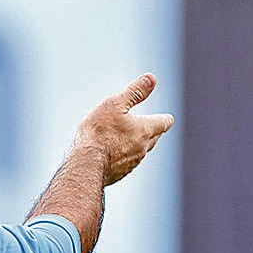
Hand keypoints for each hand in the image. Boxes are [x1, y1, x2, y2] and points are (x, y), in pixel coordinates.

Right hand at [71, 73, 174, 187]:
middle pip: (154, 138)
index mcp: (145, 129)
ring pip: (141, 152)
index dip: (165, 119)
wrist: (86, 164)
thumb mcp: (114, 105)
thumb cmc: (98, 133)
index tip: (167, 118)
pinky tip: (114, 155)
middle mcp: (143, 147)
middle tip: (151, 128)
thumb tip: (150, 78)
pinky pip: (127, 163)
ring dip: (138, 145)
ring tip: (129, 140)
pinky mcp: (120, 173)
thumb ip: (134, 92)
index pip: (163, 123)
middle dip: (153, 131)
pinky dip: (124, 157)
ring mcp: (132, 162)